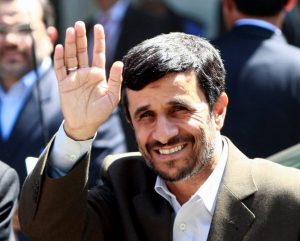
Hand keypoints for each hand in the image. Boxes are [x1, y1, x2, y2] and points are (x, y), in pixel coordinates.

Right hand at [54, 21, 122, 139]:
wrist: (85, 124)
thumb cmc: (100, 112)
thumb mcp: (112, 97)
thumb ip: (115, 80)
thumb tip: (119, 63)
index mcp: (98, 74)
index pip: (98, 54)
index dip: (98, 40)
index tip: (98, 27)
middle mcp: (86, 73)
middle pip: (82, 51)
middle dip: (81, 38)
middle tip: (79, 24)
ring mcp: (74, 77)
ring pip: (71, 57)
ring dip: (70, 44)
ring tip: (70, 31)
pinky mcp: (64, 83)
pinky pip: (60, 69)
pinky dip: (59, 59)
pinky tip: (60, 48)